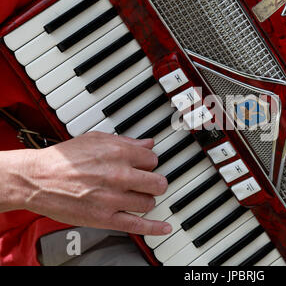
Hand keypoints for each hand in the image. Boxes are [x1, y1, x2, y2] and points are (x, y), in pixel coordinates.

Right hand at [0, 132, 171, 235]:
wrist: (38, 179)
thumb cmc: (64, 159)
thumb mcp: (96, 139)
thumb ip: (126, 142)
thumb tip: (148, 144)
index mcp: (119, 153)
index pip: (153, 160)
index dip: (148, 163)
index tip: (143, 166)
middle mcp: (119, 175)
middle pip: (157, 182)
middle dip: (153, 182)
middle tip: (146, 182)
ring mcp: (114, 198)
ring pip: (149, 202)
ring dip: (145, 199)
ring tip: (134, 196)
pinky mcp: (105, 218)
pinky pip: (137, 225)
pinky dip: (155, 228)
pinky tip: (165, 227)